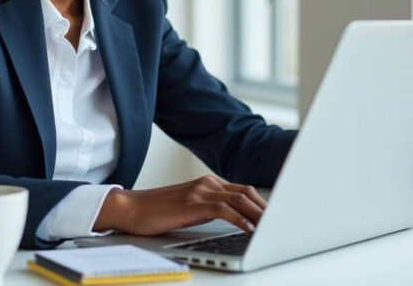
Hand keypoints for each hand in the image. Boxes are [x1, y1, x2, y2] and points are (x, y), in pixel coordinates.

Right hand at [93, 175, 266, 234]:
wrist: (130, 209)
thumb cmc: (158, 212)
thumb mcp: (190, 208)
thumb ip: (210, 209)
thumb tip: (235, 222)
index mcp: (208, 183)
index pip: (244, 190)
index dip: (262, 203)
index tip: (277, 216)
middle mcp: (207, 183)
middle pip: (247, 192)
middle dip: (266, 208)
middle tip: (282, 222)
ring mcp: (200, 192)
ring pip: (239, 199)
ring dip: (259, 214)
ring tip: (272, 227)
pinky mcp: (192, 204)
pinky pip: (224, 210)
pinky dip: (240, 219)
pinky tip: (249, 229)